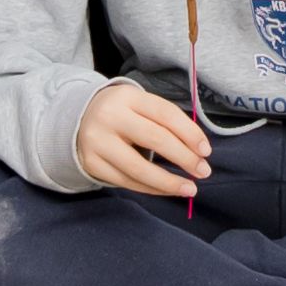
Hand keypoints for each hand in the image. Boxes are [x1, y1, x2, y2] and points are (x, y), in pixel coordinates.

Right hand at [76, 80, 215, 198]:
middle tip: (204, 171)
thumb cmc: (123, 114)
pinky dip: (152, 188)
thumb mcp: (140, 106)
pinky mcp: (91, 163)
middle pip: (155, 139)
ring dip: (169, 182)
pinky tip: (168, 189)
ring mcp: (98, 141)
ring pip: (139, 168)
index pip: (165, 113)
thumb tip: (198, 149)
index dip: (190, 133)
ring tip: (190, 188)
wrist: (79, 120)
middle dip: (184, 157)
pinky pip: (127, 182)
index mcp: (127, 96)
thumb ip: (165, 121)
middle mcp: (110, 116)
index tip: (206, 150)